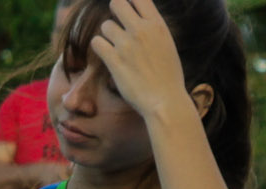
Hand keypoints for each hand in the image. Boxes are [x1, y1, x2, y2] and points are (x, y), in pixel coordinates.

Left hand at [89, 0, 186, 121]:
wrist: (165, 102)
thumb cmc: (168, 77)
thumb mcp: (167, 45)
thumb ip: (152, 29)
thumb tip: (139, 19)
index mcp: (157, 25)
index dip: (130, 2)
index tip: (128, 11)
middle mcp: (141, 31)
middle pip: (117, 3)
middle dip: (115, 12)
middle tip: (117, 26)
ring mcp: (126, 45)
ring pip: (105, 25)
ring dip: (107, 34)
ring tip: (115, 47)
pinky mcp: (114, 61)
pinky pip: (97, 43)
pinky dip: (99, 47)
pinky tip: (106, 55)